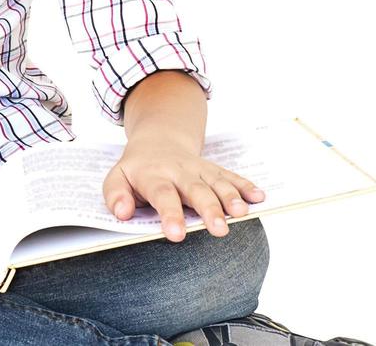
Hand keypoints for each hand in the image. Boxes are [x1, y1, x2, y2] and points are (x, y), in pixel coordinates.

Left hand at [102, 137, 267, 240]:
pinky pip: (232, 176)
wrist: (158, 140)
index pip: (161, 194)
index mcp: (152, 175)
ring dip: (231, 197)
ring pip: (217, 182)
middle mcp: (178, 171)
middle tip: (219, 230)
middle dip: (208, 209)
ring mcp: (199, 169)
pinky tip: (260, 197)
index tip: (176, 235)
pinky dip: (246, 186)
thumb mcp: (117, 178)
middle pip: (195, 190)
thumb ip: (115, 195)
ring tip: (241, 214)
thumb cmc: (137, 170)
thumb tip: (121, 213)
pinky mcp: (214, 170)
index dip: (169, 214)